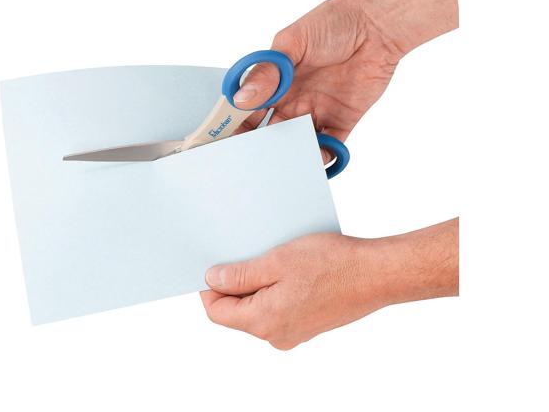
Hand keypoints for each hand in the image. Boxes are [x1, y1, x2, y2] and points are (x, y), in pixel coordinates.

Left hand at [201, 219, 457, 349]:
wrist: (377, 274)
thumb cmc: (332, 264)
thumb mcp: (277, 262)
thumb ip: (240, 276)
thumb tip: (212, 281)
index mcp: (264, 322)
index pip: (217, 311)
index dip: (210, 286)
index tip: (215, 262)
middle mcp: (276, 335)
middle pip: (237, 311)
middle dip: (236, 283)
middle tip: (247, 252)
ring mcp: (293, 332)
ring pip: (259, 307)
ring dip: (258, 283)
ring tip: (273, 257)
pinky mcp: (307, 324)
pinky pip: (278, 307)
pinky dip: (276, 288)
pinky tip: (290, 268)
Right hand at [235, 0, 458, 147]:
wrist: (378, 26)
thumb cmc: (334, 22)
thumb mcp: (294, 42)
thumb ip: (268, 72)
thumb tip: (241, 98)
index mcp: (275, 81)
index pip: (248, 108)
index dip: (235, 124)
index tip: (223, 140)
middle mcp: (293, 99)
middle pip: (269, 131)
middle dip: (259, 147)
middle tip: (251, 161)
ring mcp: (316, 111)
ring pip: (296, 142)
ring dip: (289, 154)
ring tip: (283, 164)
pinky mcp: (341, 121)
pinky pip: (329, 146)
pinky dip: (321, 157)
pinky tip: (314, 159)